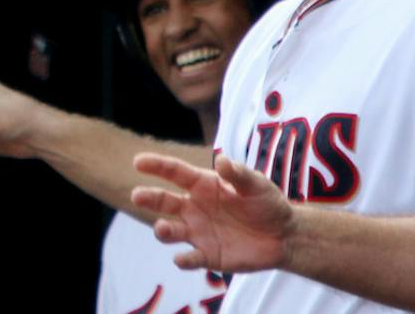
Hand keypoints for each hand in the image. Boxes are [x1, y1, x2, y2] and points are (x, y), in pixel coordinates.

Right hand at [133, 152, 293, 272]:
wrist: (285, 236)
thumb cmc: (267, 203)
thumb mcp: (256, 185)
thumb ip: (238, 175)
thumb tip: (222, 160)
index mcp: (201, 185)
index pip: (173, 172)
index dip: (156, 165)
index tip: (138, 162)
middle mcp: (192, 207)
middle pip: (163, 201)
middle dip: (148, 198)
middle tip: (137, 196)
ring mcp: (197, 231)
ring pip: (170, 230)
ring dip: (163, 230)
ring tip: (163, 228)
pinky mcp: (207, 255)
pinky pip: (190, 259)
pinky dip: (183, 260)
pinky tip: (181, 259)